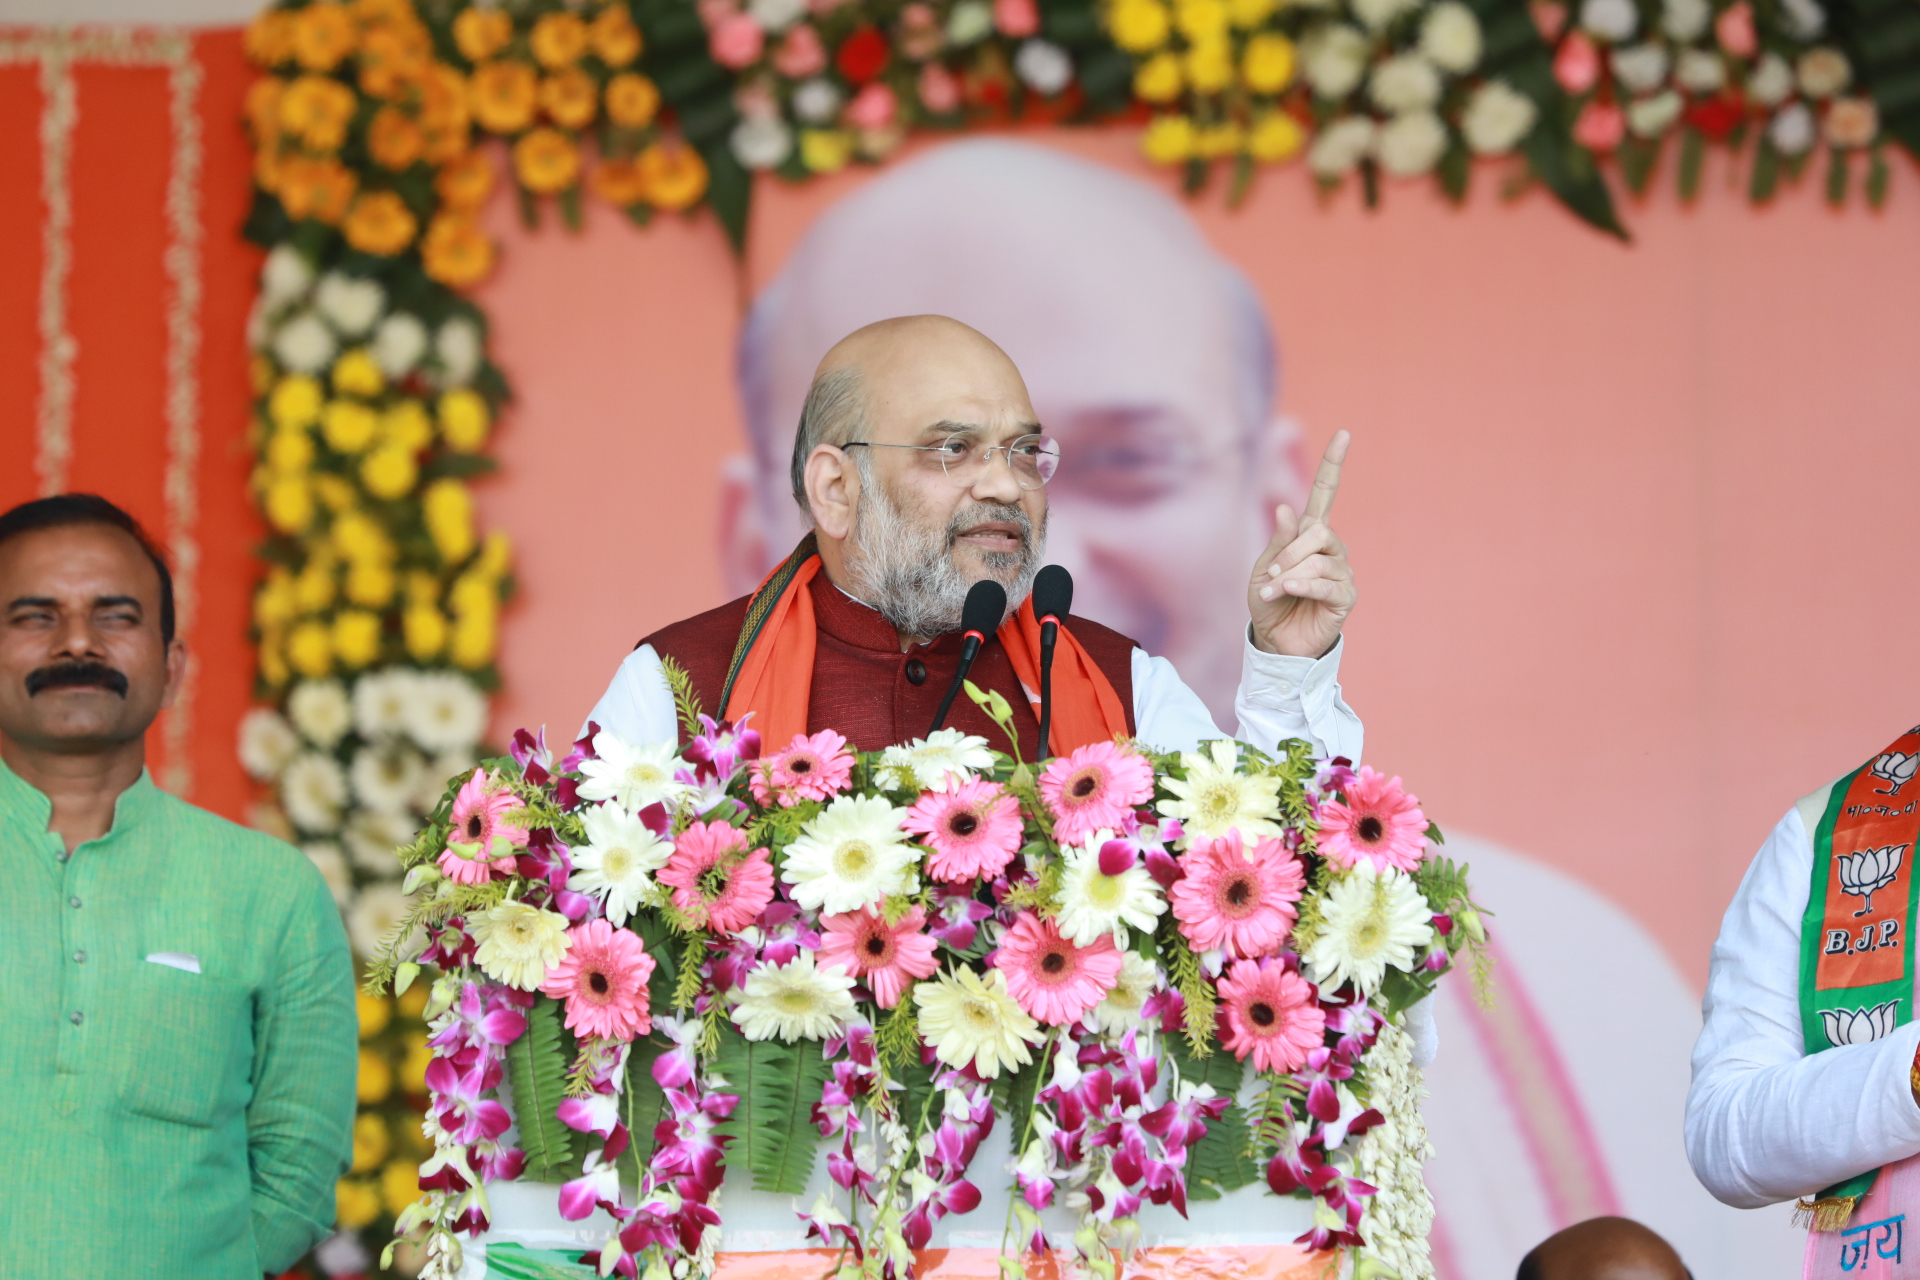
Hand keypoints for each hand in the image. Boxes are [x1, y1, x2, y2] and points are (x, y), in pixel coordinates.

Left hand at [1248, 430, 1355, 657]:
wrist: (1275, 641)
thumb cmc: (1269, 601)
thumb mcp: (1264, 567)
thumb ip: (1279, 541)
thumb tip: (1287, 509)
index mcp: (1310, 533)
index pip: (1325, 492)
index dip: (1334, 463)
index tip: (1344, 433)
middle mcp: (1331, 548)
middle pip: (1319, 531)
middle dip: (1289, 553)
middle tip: (1271, 575)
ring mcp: (1341, 571)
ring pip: (1319, 559)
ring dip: (1289, 575)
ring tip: (1273, 592)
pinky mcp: (1345, 596)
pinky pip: (1327, 583)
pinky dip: (1303, 586)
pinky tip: (1288, 592)